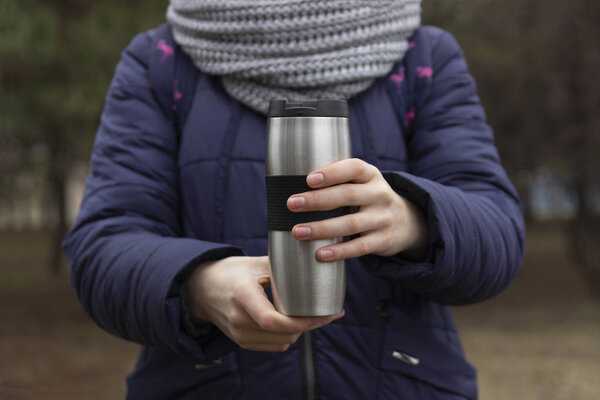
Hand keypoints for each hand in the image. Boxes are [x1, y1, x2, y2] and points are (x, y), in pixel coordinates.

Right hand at [185, 256, 343, 351]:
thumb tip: (315, 261)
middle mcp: (238, 319)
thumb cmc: (232, 272)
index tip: (322, 313)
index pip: (271, 320)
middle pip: (282, 333)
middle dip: (310, 325)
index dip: (300, 321)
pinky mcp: (242, 342)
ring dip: (301, 332)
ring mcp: (239, 334)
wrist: (202, 289)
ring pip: (282, 342)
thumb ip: (283, 267)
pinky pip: (275, 345)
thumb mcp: (255, 263)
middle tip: (331, 312)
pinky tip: (297, 322)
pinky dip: (289, 336)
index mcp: (242, 295)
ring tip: (316, 316)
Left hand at [287, 158, 428, 260]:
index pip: (353, 168)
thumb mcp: (363, 183)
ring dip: (321, 228)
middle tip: (292, 204)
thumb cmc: (369, 199)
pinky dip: (339, 251)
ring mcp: (382, 219)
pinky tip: (320, 254)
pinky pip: (359, 247)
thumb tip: (292, 186)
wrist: (407, 222)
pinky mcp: (382, 241)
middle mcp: (379, 194)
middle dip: (317, 200)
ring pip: (350, 224)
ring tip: (298, 231)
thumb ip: (338, 181)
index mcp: (371, 175)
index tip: (308, 179)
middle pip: (348, 195)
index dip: (332, 173)